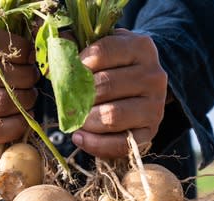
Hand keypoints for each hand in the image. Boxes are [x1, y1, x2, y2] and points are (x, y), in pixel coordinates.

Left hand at [72, 29, 167, 157]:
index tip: (69, 72)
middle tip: (67, 100)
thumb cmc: (114, 67)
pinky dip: (94, 144)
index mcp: (140, 47)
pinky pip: (120, 143)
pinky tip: (80, 137)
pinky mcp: (150, 132)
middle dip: (78, 96)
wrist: (142, 89)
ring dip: (86, 120)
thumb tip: (59, 42)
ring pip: (112, 116)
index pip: (102, 53)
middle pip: (105, 86)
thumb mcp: (102, 49)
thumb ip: (79, 44)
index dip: (78, 64)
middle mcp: (153, 75)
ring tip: (77, 118)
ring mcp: (155, 106)